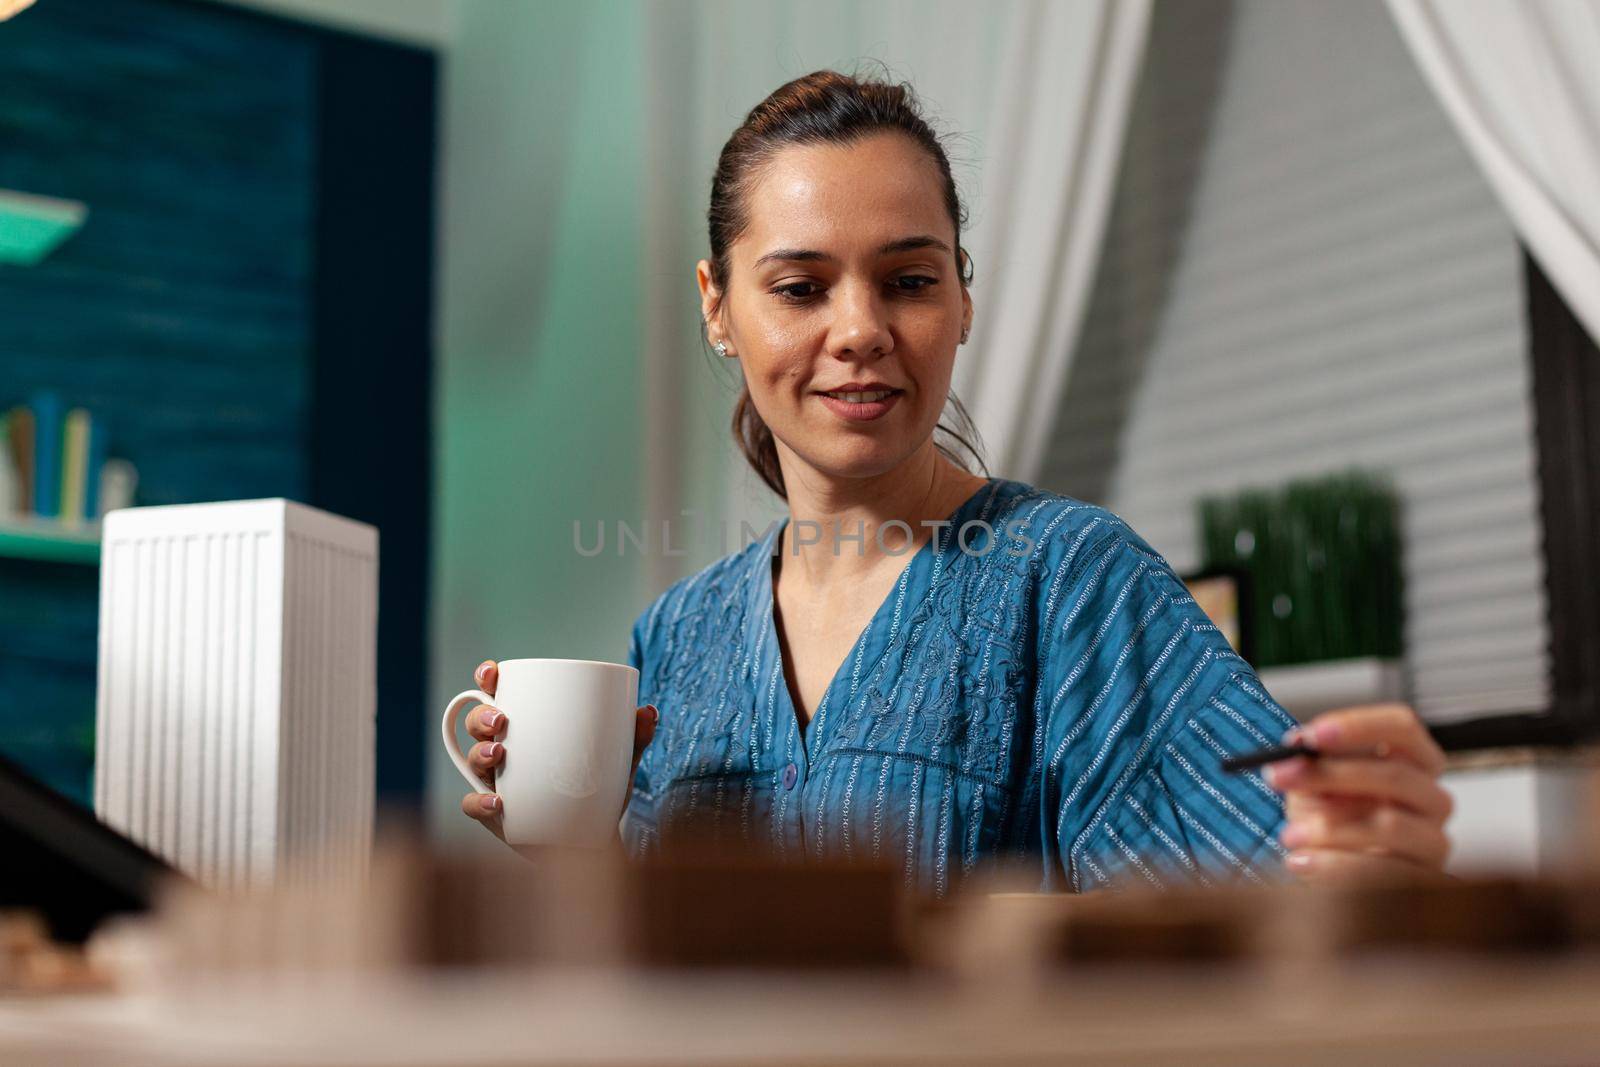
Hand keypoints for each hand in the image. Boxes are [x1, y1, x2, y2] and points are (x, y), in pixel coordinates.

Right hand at [459, 659, 659, 841]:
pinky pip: (474, 805)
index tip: (492, 672)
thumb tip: (648, 711)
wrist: (595, 843)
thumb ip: (633, 739)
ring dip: (480, 753)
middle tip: (501, 721)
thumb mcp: (619, 763)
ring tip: (498, 755)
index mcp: (528, 728)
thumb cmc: (599, 793)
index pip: (499, 696)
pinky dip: (480, 802)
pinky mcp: (495, 816)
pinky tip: (498, 801)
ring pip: (472, 759)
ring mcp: (495, 782)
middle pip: (478, 723)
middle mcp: (504, 751)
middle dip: (482, 716)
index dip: (487, 679)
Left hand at [1265, 703, 1453, 884]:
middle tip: (1279, 776)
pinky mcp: (1424, 879)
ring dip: (1330, 828)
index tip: (1310, 736)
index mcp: (1415, 760)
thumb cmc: (1334, 817)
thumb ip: (1313, 766)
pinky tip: (1300, 862)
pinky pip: (1383, 872)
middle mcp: (1433, 797)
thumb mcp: (1317, 786)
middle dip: (1330, 774)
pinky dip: (1334, 866)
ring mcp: (1434, 840)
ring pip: (1390, 825)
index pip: (1401, 726)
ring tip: (1289, 835)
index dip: (1358, 726)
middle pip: (1394, 775)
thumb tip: (1298, 751)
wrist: (1339, 871)